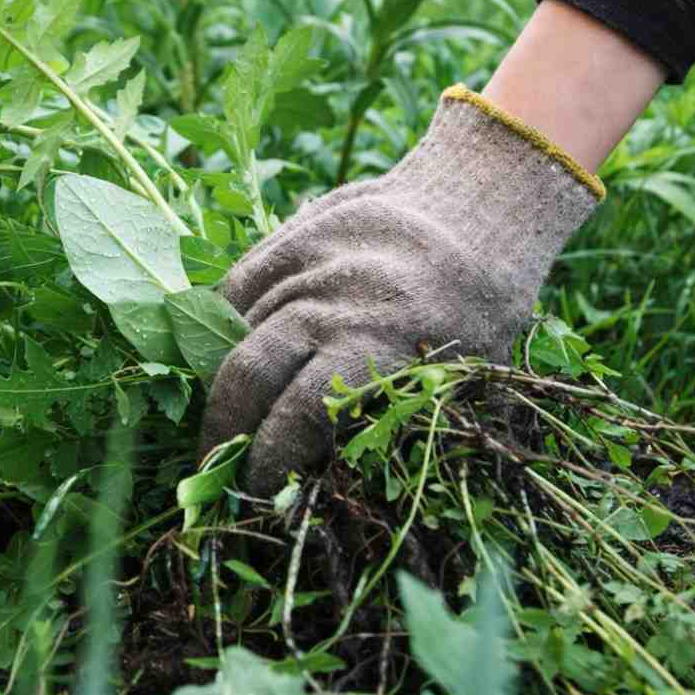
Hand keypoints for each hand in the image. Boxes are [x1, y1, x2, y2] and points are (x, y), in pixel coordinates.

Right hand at [198, 87, 603, 495]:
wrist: (480, 203)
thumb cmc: (479, 307)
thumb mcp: (464, 372)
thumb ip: (403, 419)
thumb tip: (338, 481)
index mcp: (389, 340)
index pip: (305, 410)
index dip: (269, 457)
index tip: (255, 491)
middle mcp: (340, 298)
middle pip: (252, 370)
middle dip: (224, 428)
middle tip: (214, 463)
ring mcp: (311, 260)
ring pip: (236, 327)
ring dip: (220, 381)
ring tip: (220, 420)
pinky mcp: (294, 233)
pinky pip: (237, 285)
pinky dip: (221, 325)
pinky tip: (223, 357)